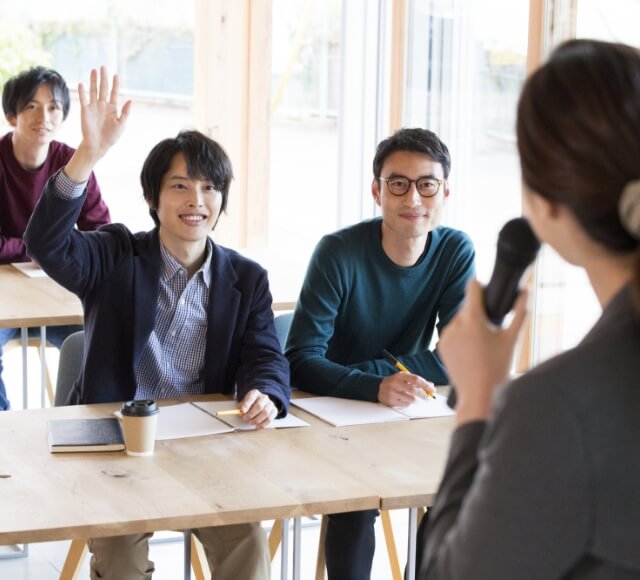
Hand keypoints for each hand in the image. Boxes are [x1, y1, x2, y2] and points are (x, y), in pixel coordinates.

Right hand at [65, 66, 131, 182]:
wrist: (98, 145)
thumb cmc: (111, 136)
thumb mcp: (122, 124)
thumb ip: (125, 112)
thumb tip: (130, 100)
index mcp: (112, 108)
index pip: (114, 93)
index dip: (115, 84)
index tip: (116, 75)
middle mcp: (102, 105)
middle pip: (103, 89)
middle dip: (104, 78)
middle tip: (103, 67)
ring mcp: (93, 107)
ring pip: (93, 91)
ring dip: (93, 81)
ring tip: (94, 70)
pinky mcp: (85, 111)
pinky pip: (83, 99)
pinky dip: (82, 92)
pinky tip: (81, 84)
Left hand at [238, 389, 277, 428]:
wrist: (261, 402)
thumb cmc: (251, 404)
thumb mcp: (244, 402)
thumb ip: (241, 407)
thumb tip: (240, 412)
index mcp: (255, 393)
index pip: (251, 397)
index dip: (247, 404)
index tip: (243, 411)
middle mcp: (264, 397)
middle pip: (259, 406)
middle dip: (251, 414)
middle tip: (245, 419)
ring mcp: (270, 404)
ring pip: (265, 413)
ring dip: (257, 420)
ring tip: (251, 422)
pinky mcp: (274, 411)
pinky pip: (270, 419)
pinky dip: (263, 424)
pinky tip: (258, 426)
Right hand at [378, 372, 434, 407]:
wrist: (378, 388)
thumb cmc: (395, 383)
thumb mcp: (404, 378)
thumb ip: (417, 381)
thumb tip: (431, 386)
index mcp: (400, 376)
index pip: (416, 379)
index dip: (426, 385)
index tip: (433, 390)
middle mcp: (395, 383)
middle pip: (414, 390)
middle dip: (423, 395)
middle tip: (428, 398)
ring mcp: (392, 393)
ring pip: (410, 399)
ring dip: (415, 400)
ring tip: (413, 399)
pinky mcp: (390, 401)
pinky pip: (405, 405)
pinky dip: (408, 403)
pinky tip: (404, 400)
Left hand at [438, 279, 528, 423]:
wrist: (479, 393)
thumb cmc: (498, 367)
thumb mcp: (511, 338)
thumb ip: (519, 312)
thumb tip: (526, 291)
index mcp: (474, 319)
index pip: (473, 289)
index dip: (479, 286)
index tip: (485, 288)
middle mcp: (457, 324)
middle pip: (467, 306)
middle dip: (477, 312)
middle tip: (490, 327)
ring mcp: (446, 335)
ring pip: (459, 320)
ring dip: (468, 324)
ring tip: (481, 343)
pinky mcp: (441, 345)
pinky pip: (452, 333)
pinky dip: (460, 336)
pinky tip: (470, 350)